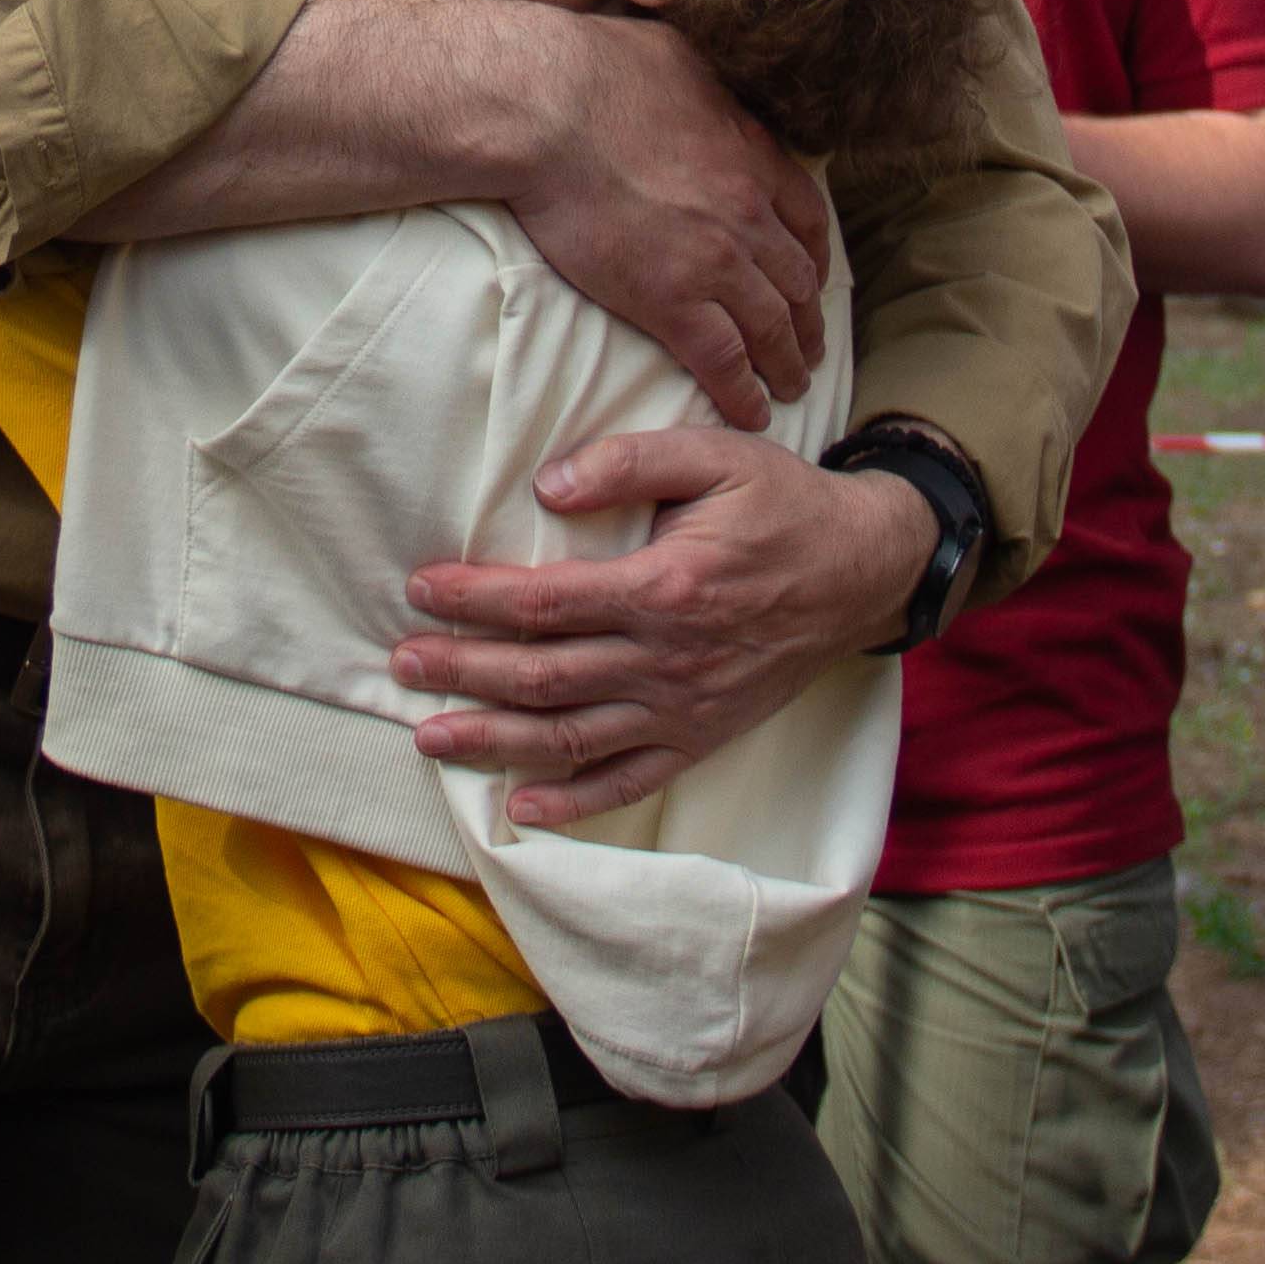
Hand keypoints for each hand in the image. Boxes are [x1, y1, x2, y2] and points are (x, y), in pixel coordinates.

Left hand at [394, 430, 936, 827]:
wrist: (863, 569)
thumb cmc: (783, 504)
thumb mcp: (715, 455)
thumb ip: (629, 461)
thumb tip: (546, 486)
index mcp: (664, 588)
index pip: (545, 601)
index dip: (475, 598)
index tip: (421, 588)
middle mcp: (667, 660)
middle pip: (542, 675)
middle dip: (463, 670)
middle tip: (402, 662)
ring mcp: (684, 709)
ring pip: (570, 737)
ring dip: (494, 740)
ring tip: (430, 734)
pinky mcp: (702, 738)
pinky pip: (629, 782)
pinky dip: (574, 803)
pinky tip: (523, 808)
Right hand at [502, 12, 832, 428]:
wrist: (546, 108)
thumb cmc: (595, 68)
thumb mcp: (678, 53)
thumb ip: (704, 81)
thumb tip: (699, 80)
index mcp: (750, 153)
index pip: (806, 215)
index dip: (814, 253)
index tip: (812, 276)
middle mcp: (747, 211)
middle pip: (798, 279)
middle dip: (808, 318)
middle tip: (811, 345)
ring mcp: (714, 259)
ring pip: (771, 326)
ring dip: (788, 362)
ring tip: (793, 387)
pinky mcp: (670, 299)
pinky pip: (723, 360)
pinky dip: (743, 391)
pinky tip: (751, 412)